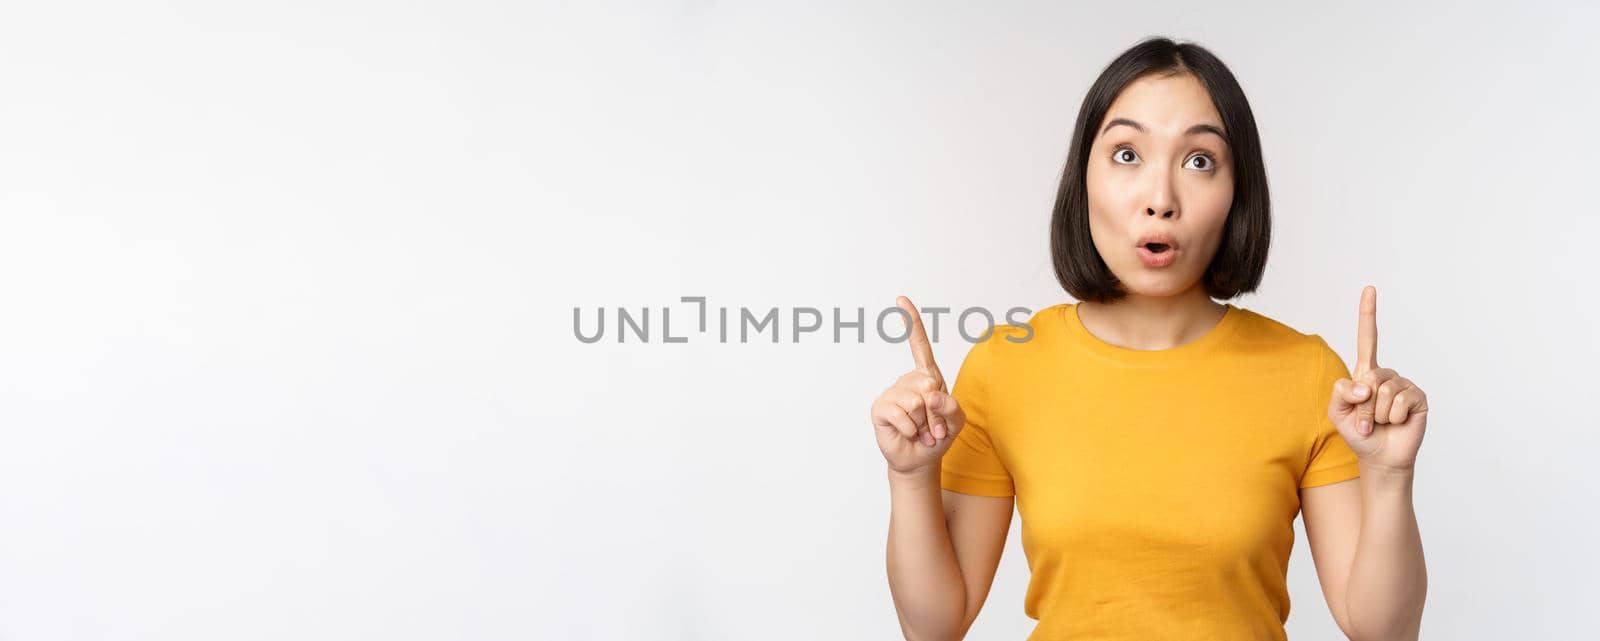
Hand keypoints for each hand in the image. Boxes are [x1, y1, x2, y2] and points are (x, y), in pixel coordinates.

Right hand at [870, 296, 966, 475]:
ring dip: (924, 424)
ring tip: (922, 431)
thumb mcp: (957, 421)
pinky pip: (901, 414)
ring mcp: (892, 393)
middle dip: (937, 412)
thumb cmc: (939, 436)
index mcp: (928, 376)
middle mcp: (908, 381)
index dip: (912, 323)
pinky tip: (909, 434)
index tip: (901, 300)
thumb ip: (951, 406)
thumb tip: (929, 394)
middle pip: (928, 385)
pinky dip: (911, 429)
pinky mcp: (881, 408)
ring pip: (915, 402)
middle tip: (934, 427)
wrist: (920, 460)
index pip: (920, 345)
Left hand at [1327, 286, 1428, 471]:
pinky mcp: (1418, 398)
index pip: (1368, 338)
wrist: (1379, 457)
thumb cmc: (1358, 433)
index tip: (1369, 289)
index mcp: (1365, 372)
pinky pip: (1402, 401)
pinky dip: (1394, 416)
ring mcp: (1404, 384)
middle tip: (1366, 421)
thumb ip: (1339, 393)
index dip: (1368, 314)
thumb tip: (1365, 384)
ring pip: (1385, 391)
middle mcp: (1386, 375)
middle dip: (1363, 406)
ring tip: (1380, 423)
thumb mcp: (1337, 413)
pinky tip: (1397, 422)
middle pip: (1370, 377)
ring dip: (1378, 414)